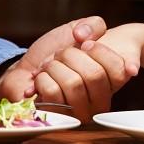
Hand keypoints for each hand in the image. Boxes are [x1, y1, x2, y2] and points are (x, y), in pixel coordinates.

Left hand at [0, 16, 134, 122]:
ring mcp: (80, 111)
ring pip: (73, 84)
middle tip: (61, 55)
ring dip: (54, 67)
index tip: (84, 43)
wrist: (25, 70)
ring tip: (50, 68)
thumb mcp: (82, 30)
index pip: (118, 70)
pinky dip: (42, 79)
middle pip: (94, 75)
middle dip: (71, 55)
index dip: (99, 51)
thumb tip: (84, 37)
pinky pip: (53, 94)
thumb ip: (94, 26)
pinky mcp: (59, 117)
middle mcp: (99, 100)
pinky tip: (40, 80)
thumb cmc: (57, 50)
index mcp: (111, 79)